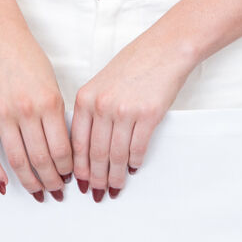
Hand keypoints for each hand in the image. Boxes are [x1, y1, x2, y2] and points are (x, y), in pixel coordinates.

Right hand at [0, 17, 73, 200]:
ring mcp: (1, 114)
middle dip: (51, 180)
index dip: (67, 169)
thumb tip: (63, 152)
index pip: (62, 149)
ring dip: (29, 181)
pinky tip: (4, 184)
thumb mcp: (53, 86)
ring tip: (37, 191)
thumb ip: (57, 117)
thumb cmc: (28, 60)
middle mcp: (26, 110)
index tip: (70, 177)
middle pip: (41, 160)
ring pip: (17, 160)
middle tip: (56, 190)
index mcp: (49, 102)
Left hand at [71, 25, 194, 198]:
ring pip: (115, 155)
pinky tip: (133, 168)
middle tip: (97, 192)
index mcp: (86, 97)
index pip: (77, 142)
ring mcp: (125, 111)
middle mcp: (102, 105)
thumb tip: (86, 145)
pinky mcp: (149, 115)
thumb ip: (91, 110)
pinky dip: (134, 161)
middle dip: (95, 178)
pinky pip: (138, 147)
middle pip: (95, 153)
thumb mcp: (101, 83)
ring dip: (115, 176)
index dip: (78, 167)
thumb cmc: (134, 64)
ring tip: (115, 187)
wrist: (165, 49)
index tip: (80, 181)